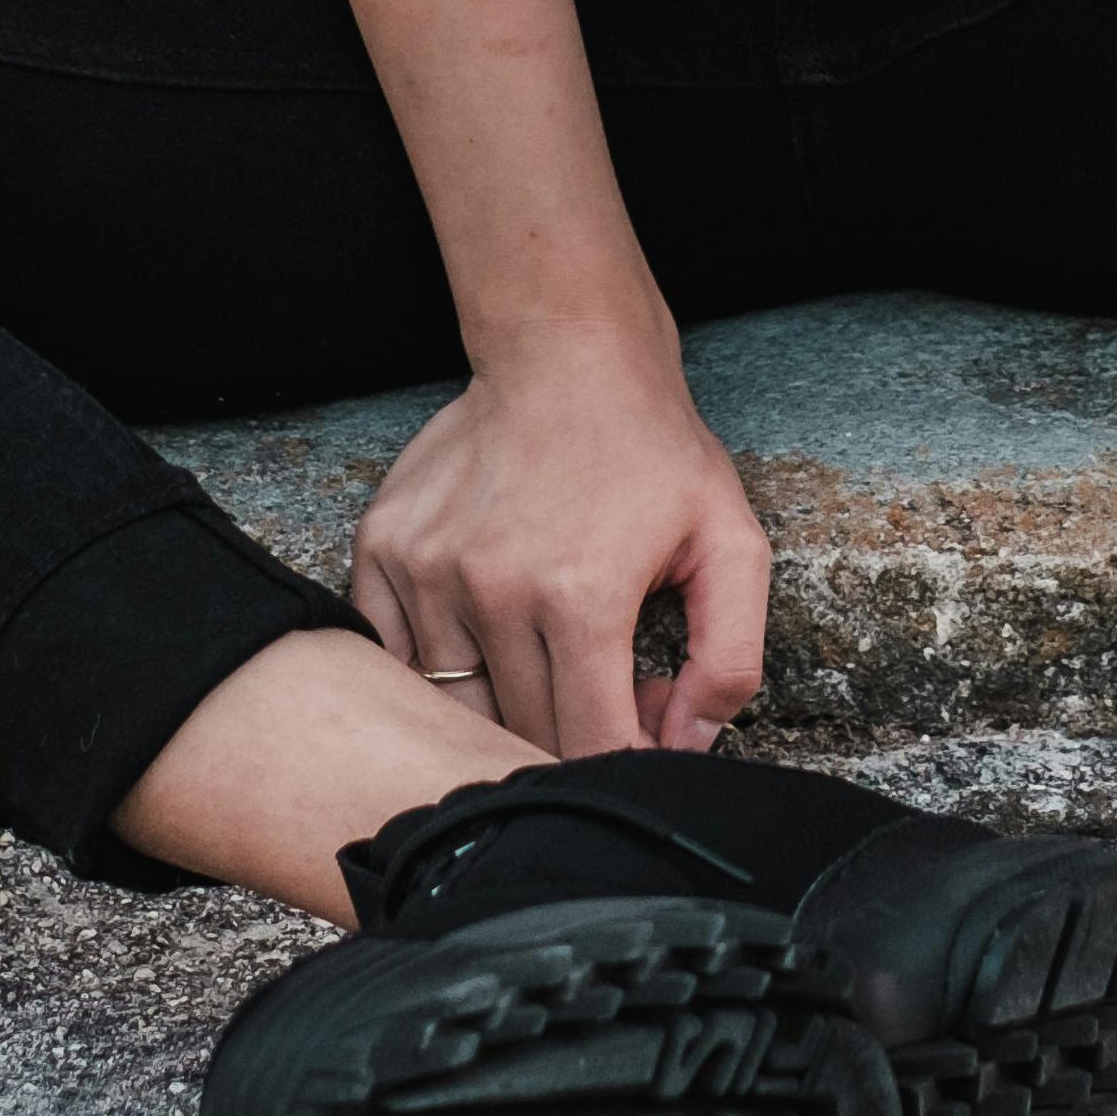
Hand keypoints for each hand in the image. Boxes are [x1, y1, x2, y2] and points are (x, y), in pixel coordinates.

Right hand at [350, 324, 770, 761]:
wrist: (565, 354)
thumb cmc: (651, 450)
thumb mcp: (731, 544)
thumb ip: (728, 659)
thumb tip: (688, 745)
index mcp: (582, 597)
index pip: (593, 747)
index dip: (631, 760)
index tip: (644, 728)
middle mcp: (494, 588)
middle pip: (525, 734)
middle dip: (575, 734)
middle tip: (608, 684)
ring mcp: (429, 568)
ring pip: (457, 705)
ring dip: (507, 703)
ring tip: (548, 655)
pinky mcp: (385, 547)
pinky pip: (394, 657)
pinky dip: (434, 669)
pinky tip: (481, 637)